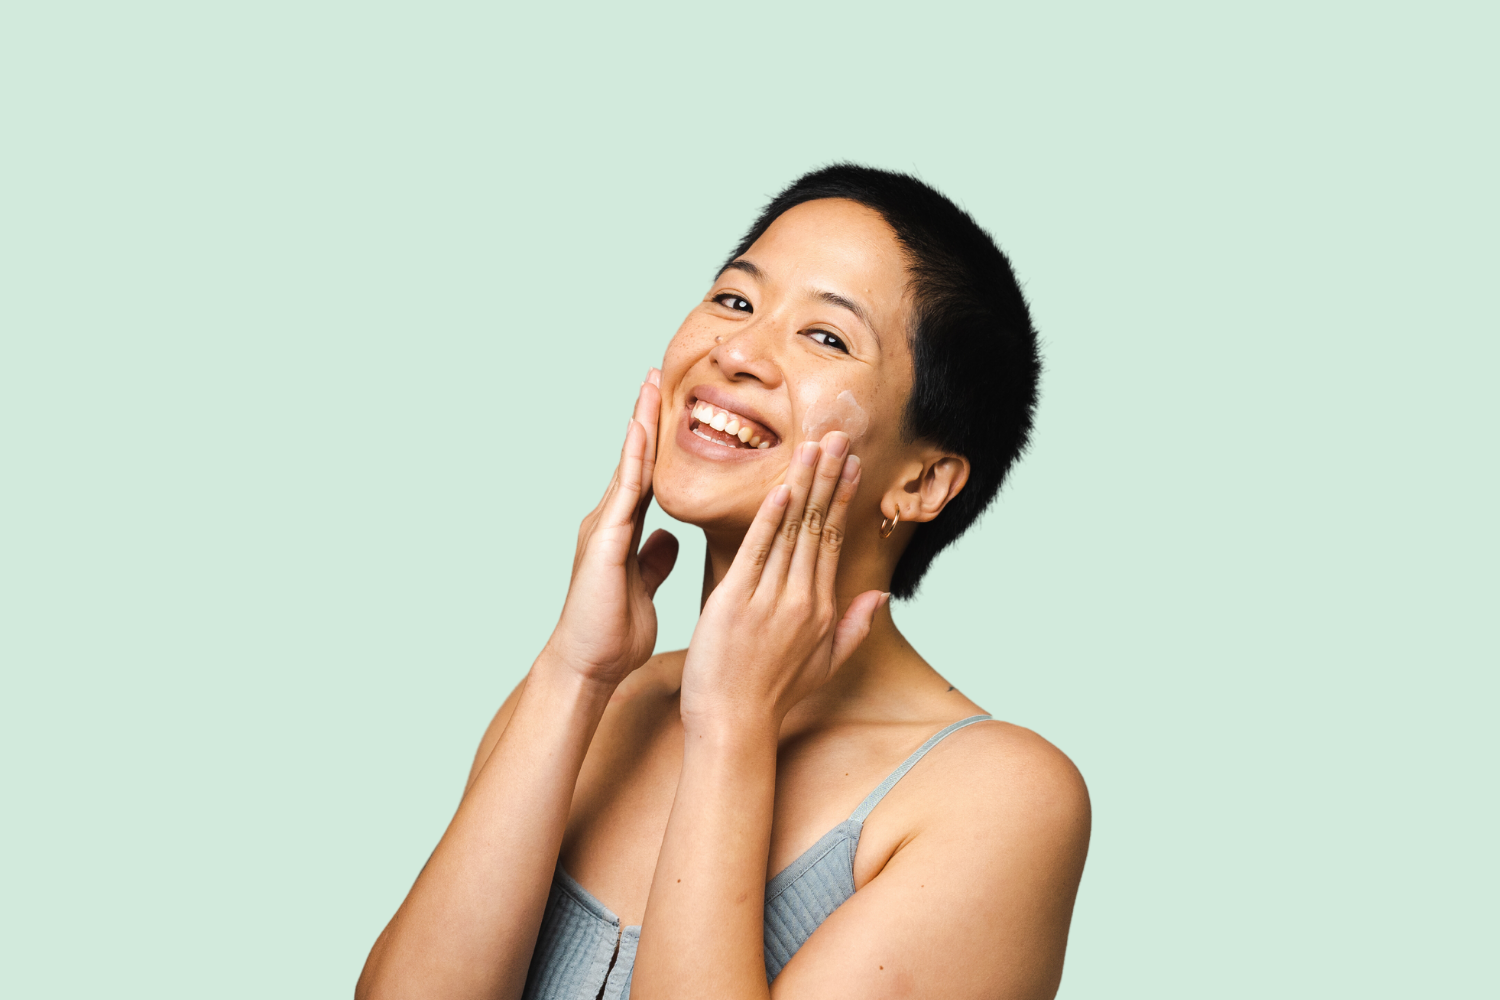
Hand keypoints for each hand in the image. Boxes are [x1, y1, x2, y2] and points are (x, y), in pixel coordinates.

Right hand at [544, 370, 679, 686]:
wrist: (588, 665)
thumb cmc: (613, 633)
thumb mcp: (645, 587)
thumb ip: (654, 560)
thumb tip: (669, 538)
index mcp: (623, 530)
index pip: (645, 475)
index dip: (656, 440)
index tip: (669, 404)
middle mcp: (611, 521)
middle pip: (634, 458)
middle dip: (645, 416)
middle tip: (657, 374)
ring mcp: (604, 527)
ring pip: (628, 465)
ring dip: (639, 424)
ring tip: (649, 386)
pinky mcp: (605, 540)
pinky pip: (625, 491)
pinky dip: (636, 459)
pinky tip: (643, 432)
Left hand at [679, 431, 885, 732]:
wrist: (733, 724)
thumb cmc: (772, 696)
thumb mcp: (824, 664)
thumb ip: (854, 627)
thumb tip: (880, 595)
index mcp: (822, 610)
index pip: (833, 541)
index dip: (841, 499)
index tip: (849, 465)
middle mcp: (802, 601)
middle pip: (819, 527)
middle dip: (829, 478)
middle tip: (838, 436)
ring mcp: (771, 601)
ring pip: (792, 532)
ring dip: (803, 485)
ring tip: (813, 447)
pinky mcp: (736, 603)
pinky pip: (756, 553)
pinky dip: (768, 519)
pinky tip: (779, 488)